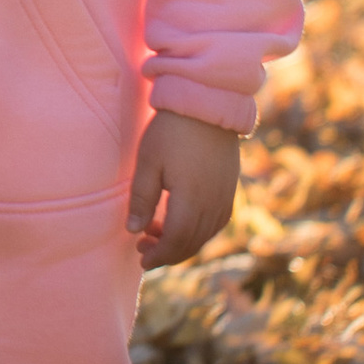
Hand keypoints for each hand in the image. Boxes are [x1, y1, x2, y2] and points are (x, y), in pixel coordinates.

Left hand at [125, 110, 242, 268]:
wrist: (207, 105)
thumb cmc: (170, 131)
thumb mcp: (147, 162)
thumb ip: (141, 199)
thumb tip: (133, 231)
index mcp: (192, 200)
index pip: (176, 241)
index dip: (159, 255)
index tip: (141, 258)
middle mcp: (214, 204)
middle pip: (192, 242)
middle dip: (167, 252)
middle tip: (142, 249)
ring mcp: (226, 197)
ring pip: (205, 234)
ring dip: (181, 242)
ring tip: (154, 234)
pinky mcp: (230, 189)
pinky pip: (215, 222)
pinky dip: (196, 230)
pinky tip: (178, 222)